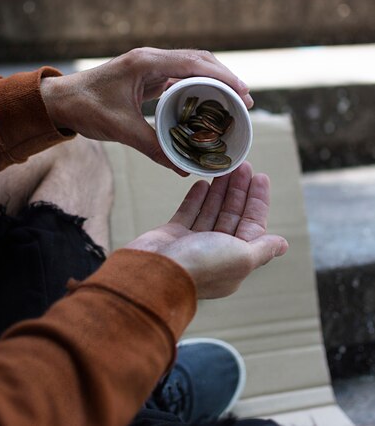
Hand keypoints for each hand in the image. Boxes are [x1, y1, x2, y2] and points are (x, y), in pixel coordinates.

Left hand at [40, 47, 253, 174]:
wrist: (58, 101)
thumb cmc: (85, 109)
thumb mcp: (121, 130)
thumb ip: (154, 148)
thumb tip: (184, 169)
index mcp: (145, 63)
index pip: (194, 63)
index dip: (222, 77)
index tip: (244, 92)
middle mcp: (150, 58)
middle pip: (198, 60)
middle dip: (225, 77)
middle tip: (246, 100)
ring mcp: (148, 65)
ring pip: (190, 66)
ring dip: (212, 80)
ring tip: (233, 101)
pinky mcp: (145, 75)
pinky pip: (178, 76)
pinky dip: (196, 87)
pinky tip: (207, 103)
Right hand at [126, 162, 287, 298]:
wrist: (156, 273)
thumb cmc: (202, 266)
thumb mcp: (242, 258)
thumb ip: (262, 248)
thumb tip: (283, 244)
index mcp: (236, 259)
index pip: (252, 225)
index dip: (257, 201)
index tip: (260, 177)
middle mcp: (216, 251)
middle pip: (232, 215)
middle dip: (239, 190)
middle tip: (242, 165)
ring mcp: (194, 243)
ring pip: (211, 211)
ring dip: (219, 190)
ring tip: (224, 168)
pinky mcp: (174, 235)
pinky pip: (189, 212)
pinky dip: (196, 198)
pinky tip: (202, 183)